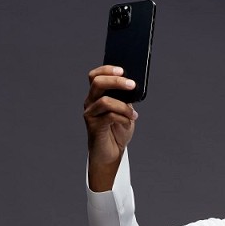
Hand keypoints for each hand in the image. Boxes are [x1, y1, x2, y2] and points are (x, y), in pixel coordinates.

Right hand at [83, 65, 139, 188]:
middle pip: (98, 82)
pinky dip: (122, 118)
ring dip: (123, 106)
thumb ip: (125, 99)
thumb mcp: (125, 112)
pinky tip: (128, 123)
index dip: (107, 70)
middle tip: (132, 85)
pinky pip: (109, 116)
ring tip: (134, 115)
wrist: (112, 155)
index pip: (96, 76)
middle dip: (116, 81)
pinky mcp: (93, 126)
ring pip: (105, 100)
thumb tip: (133, 87)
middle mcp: (90, 102)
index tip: (122, 70)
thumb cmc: (117, 132)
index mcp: (96, 95)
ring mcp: (90, 114)